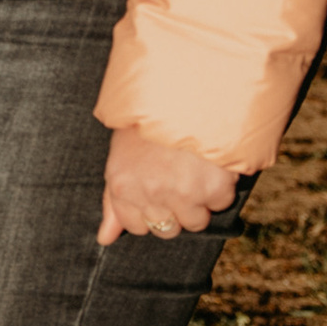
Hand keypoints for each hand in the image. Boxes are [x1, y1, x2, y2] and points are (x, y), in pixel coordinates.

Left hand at [99, 128, 241, 247]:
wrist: (187, 86)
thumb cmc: (150, 120)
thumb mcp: (121, 154)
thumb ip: (113, 201)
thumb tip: (104, 239)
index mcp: (123, 184)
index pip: (136, 226)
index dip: (149, 211)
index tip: (158, 190)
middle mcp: (150, 193)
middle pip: (166, 229)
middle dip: (174, 208)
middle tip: (179, 177)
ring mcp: (183, 193)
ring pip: (195, 222)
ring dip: (199, 201)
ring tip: (196, 169)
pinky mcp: (214, 188)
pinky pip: (221, 203)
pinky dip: (221, 187)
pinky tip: (212, 163)